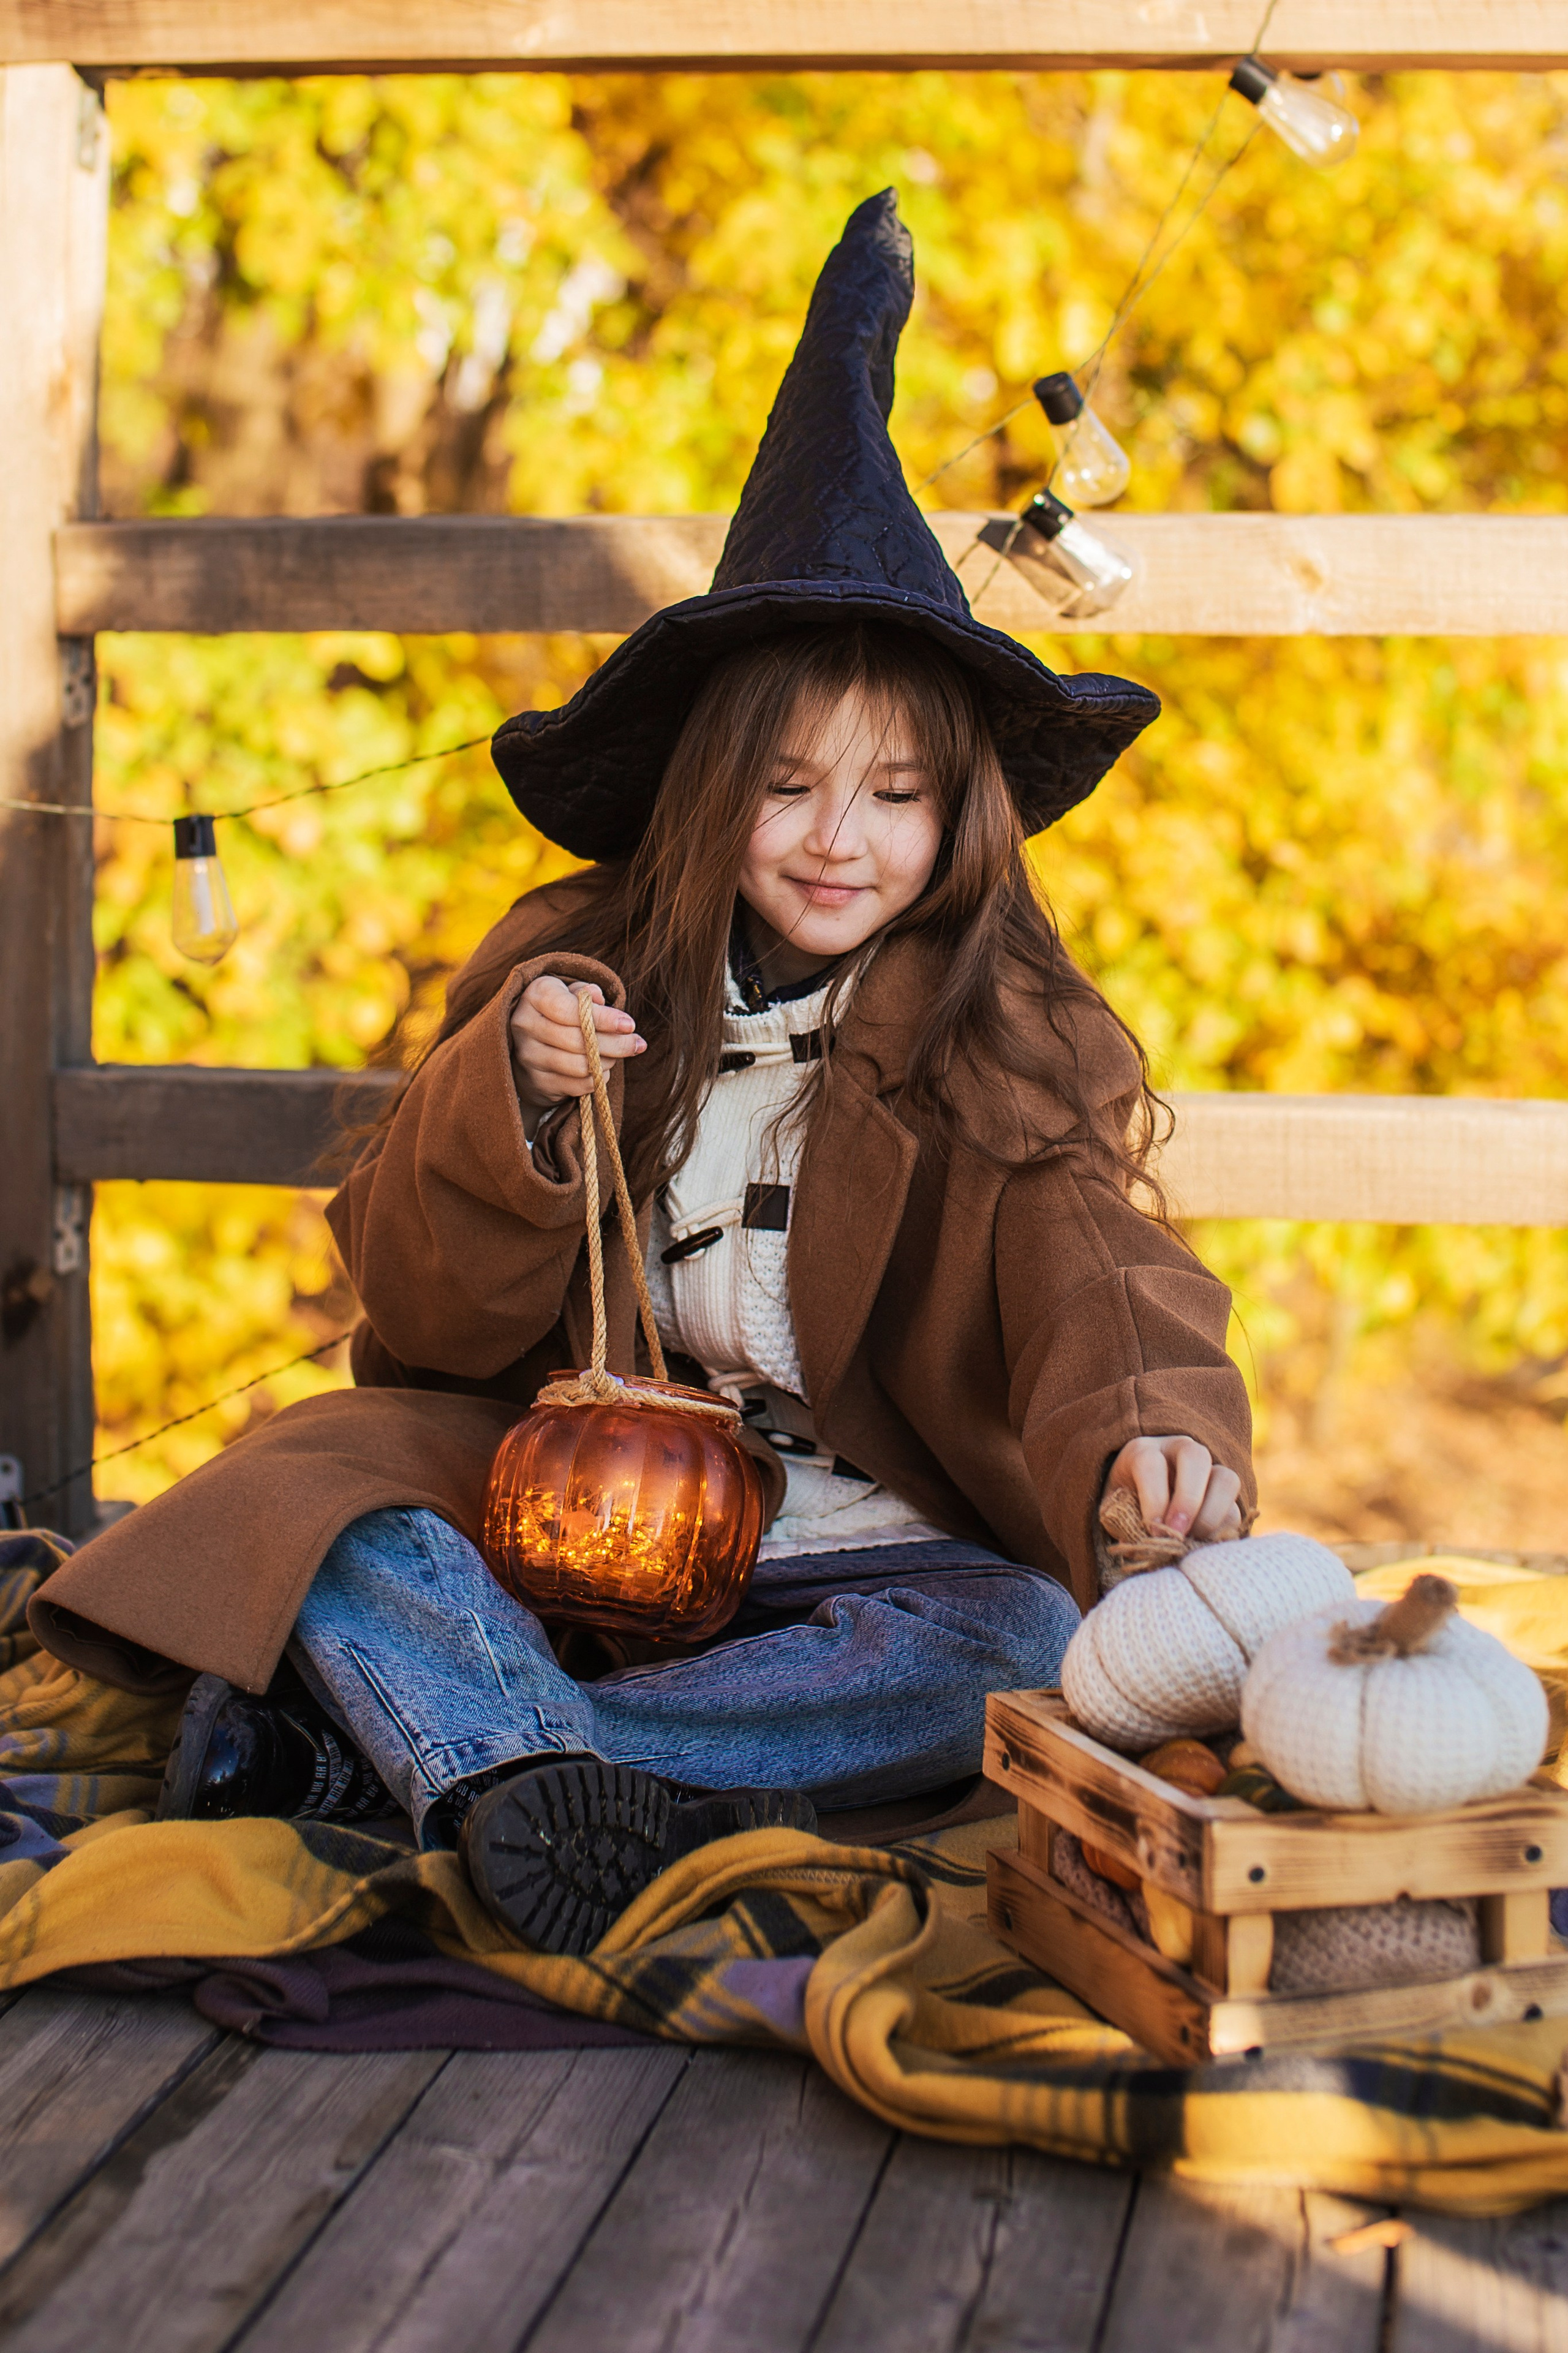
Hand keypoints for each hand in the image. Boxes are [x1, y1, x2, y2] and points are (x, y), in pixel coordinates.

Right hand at [509, 977, 644, 1118]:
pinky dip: (597, 1079)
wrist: (531, 1043)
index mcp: (535, 996)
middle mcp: (525, 1025)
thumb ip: (585, 993)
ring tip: (616, 1054)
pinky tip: (601, 1069)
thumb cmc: (560, 1011)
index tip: (629, 1025)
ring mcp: (528, 1056)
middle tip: (636, 1043)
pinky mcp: (536, 1082)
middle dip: (615, 1044)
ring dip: (607, 1062)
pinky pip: (577, 1086)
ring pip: (579, 1066)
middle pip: (578, 1041)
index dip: (603, 1019)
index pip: (569, 1010)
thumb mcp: (570, 993)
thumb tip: (598, 997)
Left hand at [1105, 1435, 1242, 1543]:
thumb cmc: (1123, 1508)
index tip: (1152, 1530)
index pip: (1150, 1464)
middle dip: (1188, 1500)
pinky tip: (1204, 1546)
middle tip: (1177, 1534)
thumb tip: (1153, 1548)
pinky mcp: (1225, 1496)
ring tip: (1195, 1541)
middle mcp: (1178, 1451)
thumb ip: (1127, 1525)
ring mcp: (1208, 1469)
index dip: (1153, 1499)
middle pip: (1195, 1457)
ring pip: (1226, 1478)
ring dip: (1213, 1514)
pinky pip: (1236, 1508)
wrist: (1142, 1501)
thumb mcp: (1116, 1513)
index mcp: (1142, 1452)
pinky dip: (1223, 1530)